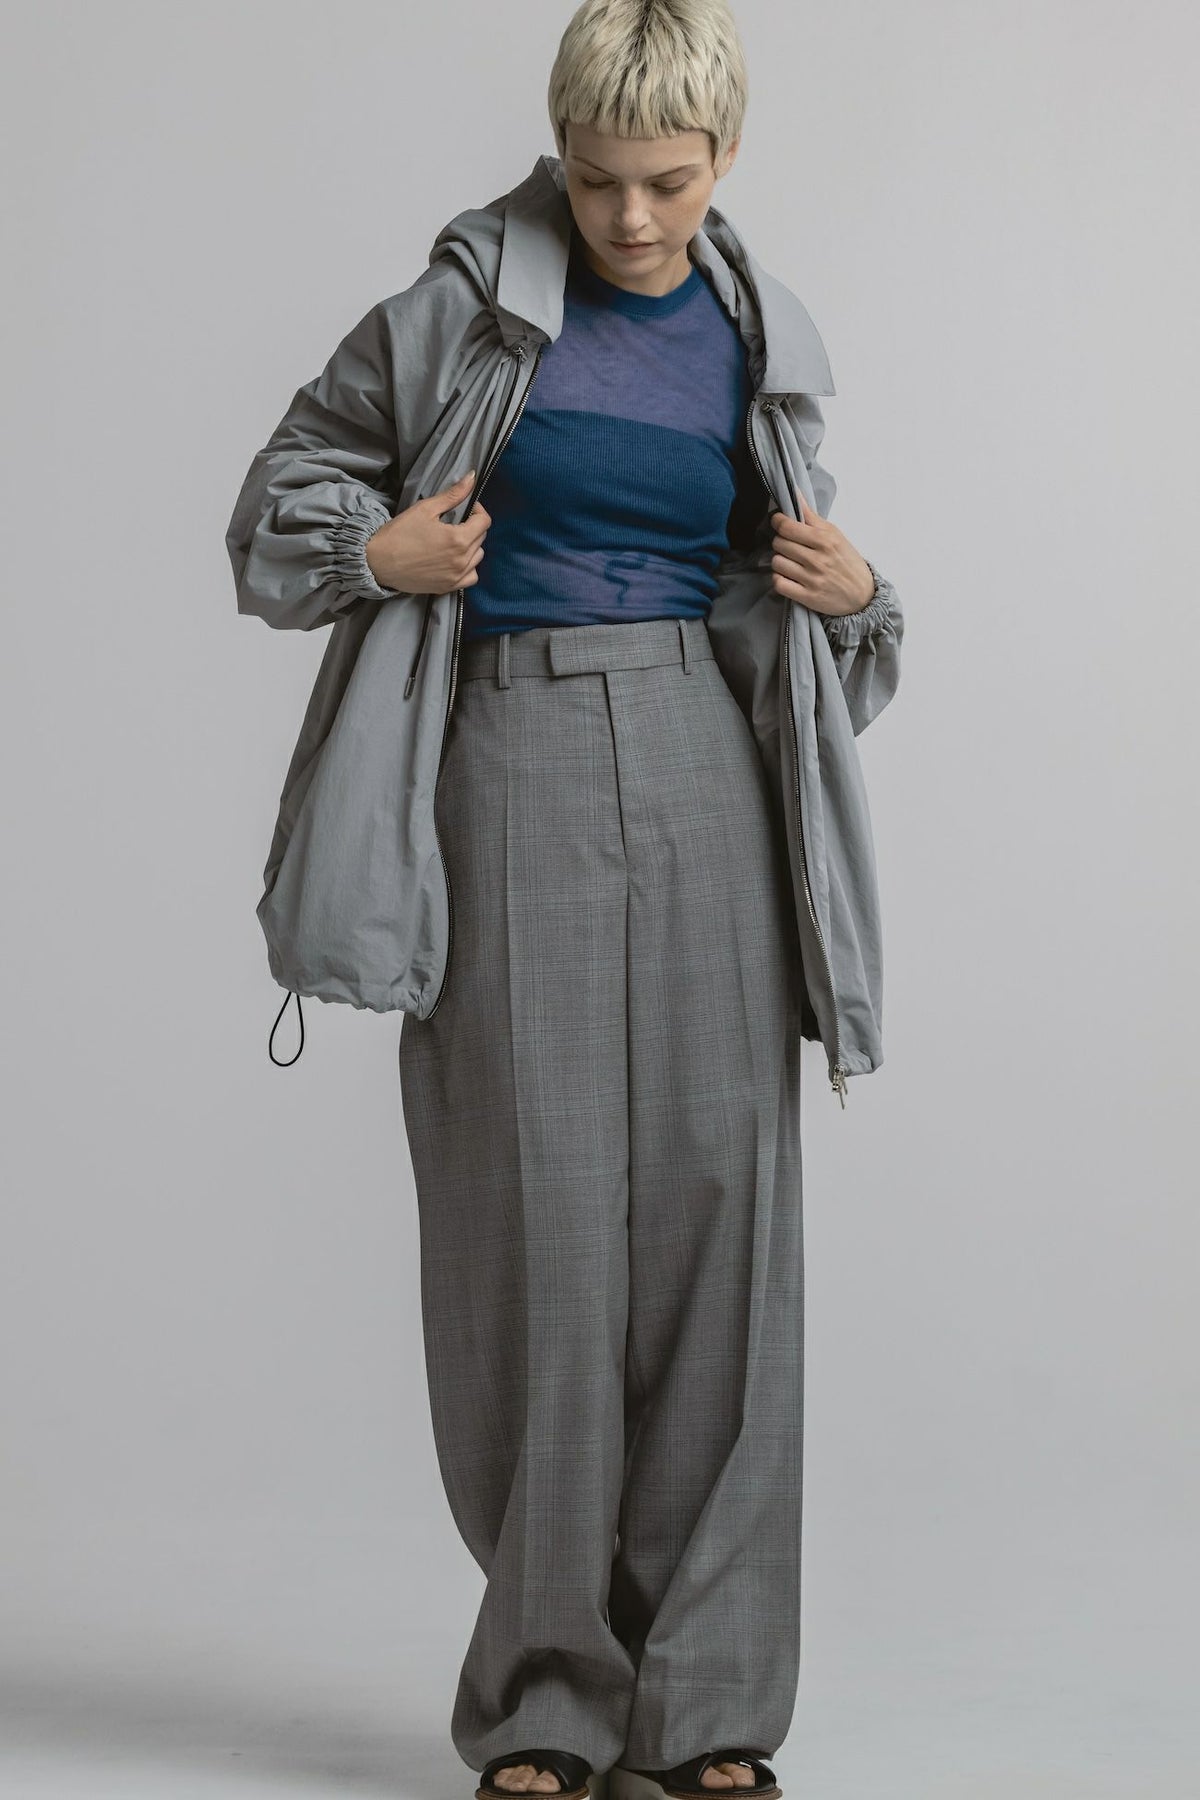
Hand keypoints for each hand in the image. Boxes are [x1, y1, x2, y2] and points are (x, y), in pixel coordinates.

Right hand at [364, 471, 491, 593]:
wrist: (377, 562)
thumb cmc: (399, 534)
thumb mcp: (426, 509)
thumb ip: (452, 495)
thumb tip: (472, 477)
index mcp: (458, 539)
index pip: (484, 521)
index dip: (477, 510)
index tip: (466, 508)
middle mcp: (462, 560)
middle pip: (481, 538)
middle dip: (472, 526)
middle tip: (455, 522)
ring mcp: (456, 576)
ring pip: (478, 557)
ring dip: (472, 546)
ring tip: (454, 540)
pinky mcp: (448, 587)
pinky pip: (471, 577)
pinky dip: (468, 567)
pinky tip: (455, 560)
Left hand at [769, 491, 874, 618]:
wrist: (862, 595)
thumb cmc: (847, 561)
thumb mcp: (834, 534)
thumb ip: (811, 516)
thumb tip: (794, 493)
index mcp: (824, 539)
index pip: (787, 526)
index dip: (778, 522)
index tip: (779, 523)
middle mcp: (817, 559)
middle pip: (779, 543)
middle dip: (781, 542)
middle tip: (789, 545)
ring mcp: (811, 579)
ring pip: (777, 563)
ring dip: (780, 561)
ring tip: (790, 562)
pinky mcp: (807, 597)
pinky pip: (779, 583)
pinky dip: (780, 579)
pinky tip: (789, 577)